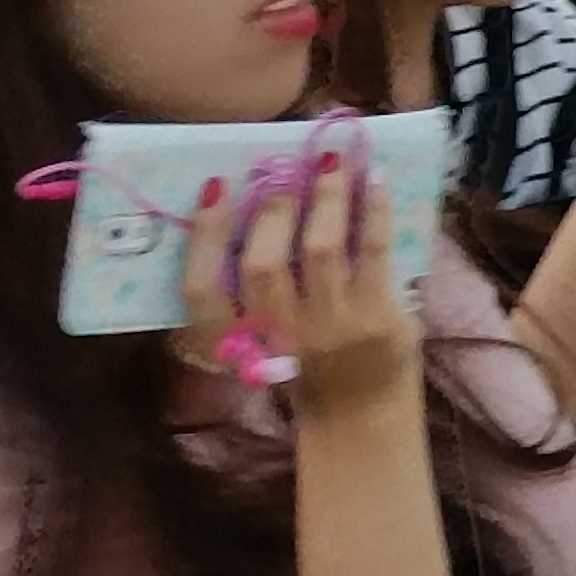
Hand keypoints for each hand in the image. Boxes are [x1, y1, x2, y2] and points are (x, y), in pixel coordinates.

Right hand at [183, 150, 418, 409]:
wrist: (360, 413)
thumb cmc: (306, 362)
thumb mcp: (260, 336)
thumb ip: (251, 288)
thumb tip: (260, 199)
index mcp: (233, 342)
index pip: (199, 291)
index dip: (202, 237)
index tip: (214, 186)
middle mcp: (276, 337)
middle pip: (261, 264)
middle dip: (272, 208)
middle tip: (281, 169)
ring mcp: (329, 327)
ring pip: (319, 248)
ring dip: (325, 196)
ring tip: (328, 163)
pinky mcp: (375, 318)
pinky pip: (372, 249)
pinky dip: (373, 208)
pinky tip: (374, 179)